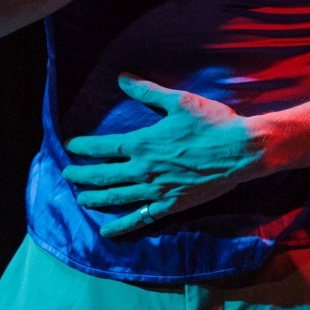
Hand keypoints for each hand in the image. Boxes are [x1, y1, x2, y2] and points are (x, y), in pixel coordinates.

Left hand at [61, 75, 270, 236]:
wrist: (242, 150)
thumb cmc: (213, 123)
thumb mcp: (180, 101)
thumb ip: (148, 92)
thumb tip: (122, 78)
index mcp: (142, 143)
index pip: (102, 147)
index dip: (82, 147)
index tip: (70, 146)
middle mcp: (143, 169)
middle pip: (102, 176)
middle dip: (80, 176)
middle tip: (67, 175)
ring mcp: (155, 190)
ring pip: (115, 197)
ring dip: (93, 198)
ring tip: (80, 198)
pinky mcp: (170, 205)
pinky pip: (139, 219)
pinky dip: (120, 226)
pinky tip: (106, 231)